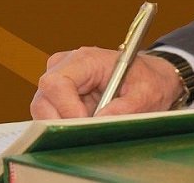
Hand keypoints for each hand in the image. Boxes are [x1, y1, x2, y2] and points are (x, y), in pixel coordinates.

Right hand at [30, 46, 183, 118]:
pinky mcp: (60, 97)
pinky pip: (51, 117)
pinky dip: (64, 127)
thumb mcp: (147, 94)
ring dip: (63, 126)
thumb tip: (101, 120)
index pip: (57, 82)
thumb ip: (126, 107)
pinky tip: (85, 128)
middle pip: (44, 99)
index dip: (65, 108)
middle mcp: (66, 67)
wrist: (150, 77)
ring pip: (43, 111)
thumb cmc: (147, 81)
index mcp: (86, 59)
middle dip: (61, 122)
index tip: (84, 125)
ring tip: (91, 128)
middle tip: (85, 134)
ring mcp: (60, 82)